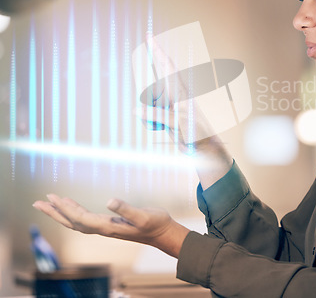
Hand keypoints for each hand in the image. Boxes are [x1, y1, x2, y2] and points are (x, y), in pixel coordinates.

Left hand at [33, 195, 189, 257]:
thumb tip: (109, 201)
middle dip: (55, 213)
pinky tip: (72, 205)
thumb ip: (126, 209)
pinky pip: (85, 219)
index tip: (54, 198)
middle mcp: (103, 229)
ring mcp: (105, 227)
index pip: (80, 218)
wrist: (162, 233)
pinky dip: (74, 212)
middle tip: (38, 202)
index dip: (66, 209)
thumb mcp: (143, 215)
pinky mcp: (109, 224)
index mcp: (108, 226)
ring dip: (61, 213)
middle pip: (72, 223)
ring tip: (49, 203)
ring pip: (76, 222)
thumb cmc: (154, 223)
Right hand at [141, 37, 232, 188]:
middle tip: (162, 115)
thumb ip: (157, 116)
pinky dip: (150, 121)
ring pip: (149, 103)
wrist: (204, 148)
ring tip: (166, 127)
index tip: (149, 35)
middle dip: (150, 98)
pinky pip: (150, 114)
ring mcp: (170, 105)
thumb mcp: (177, 124)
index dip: (157, 50)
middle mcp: (175, 95)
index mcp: (181, 92)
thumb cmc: (197, 134)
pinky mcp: (167, 115)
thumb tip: (136, 110)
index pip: (166, 66)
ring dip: (150, 115)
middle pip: (153, 88)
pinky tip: (162, 130)